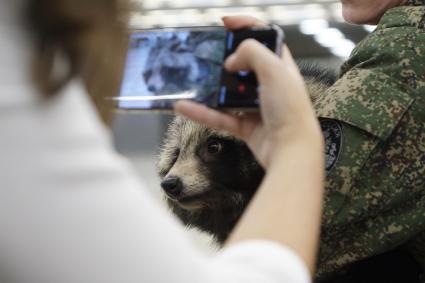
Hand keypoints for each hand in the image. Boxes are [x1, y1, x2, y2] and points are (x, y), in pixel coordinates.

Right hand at [174, 16, 321, 167]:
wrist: (291, 151)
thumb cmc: (291, 111)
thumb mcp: (275, 70)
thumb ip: (252, 54)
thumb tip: (232, 60)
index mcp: (281, 68)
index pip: (264, 39)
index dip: (246, 26)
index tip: (226, 22)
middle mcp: (269, 86)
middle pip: (244, 66)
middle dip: (226, 59)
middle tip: (210, 55)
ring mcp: (256, 107)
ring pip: (228, 93)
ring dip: (211, 88)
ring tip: (194, 81)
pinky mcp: (245, 126)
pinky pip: (220, 117)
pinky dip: (203, 113)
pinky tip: (186, 107)